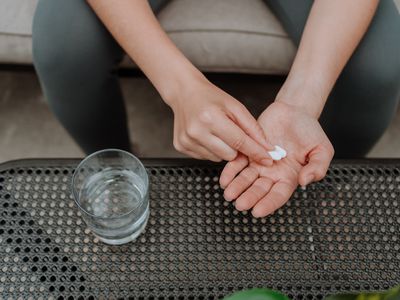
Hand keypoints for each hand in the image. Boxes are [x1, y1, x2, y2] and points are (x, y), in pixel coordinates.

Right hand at [168, 77, 273, 162]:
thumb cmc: (211, 97)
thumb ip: (253, 128)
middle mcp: (196, 131)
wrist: (184, 92)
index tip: (268, 159)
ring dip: (223, 149)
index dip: (256, 151)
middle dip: (236, 148)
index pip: (239, 142)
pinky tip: (206, 135)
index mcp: (211, 118)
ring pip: (217, 158)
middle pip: (229, 155)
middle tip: (232, 134)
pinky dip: (211, 149)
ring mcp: (187, 140)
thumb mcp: (236, 107)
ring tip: (216, 132)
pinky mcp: (181, 146)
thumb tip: (267, 148)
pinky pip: (206, 157)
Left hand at [219, 101, 333, 216]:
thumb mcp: (322, 150)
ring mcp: (258, 162)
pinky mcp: (248, 150)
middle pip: (259, 189)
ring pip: (246, 178)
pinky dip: (230, 171)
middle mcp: (272, 173)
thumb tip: (305, 181)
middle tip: (240, 204)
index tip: (257, 211)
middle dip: (249, 197)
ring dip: (237, 187)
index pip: (278, 195)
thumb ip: (317, 167)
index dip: (268, 204)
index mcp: (289, 177)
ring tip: (229, 193)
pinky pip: (237, 162)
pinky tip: (224, 179)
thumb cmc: (310, 132)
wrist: (295, 111)